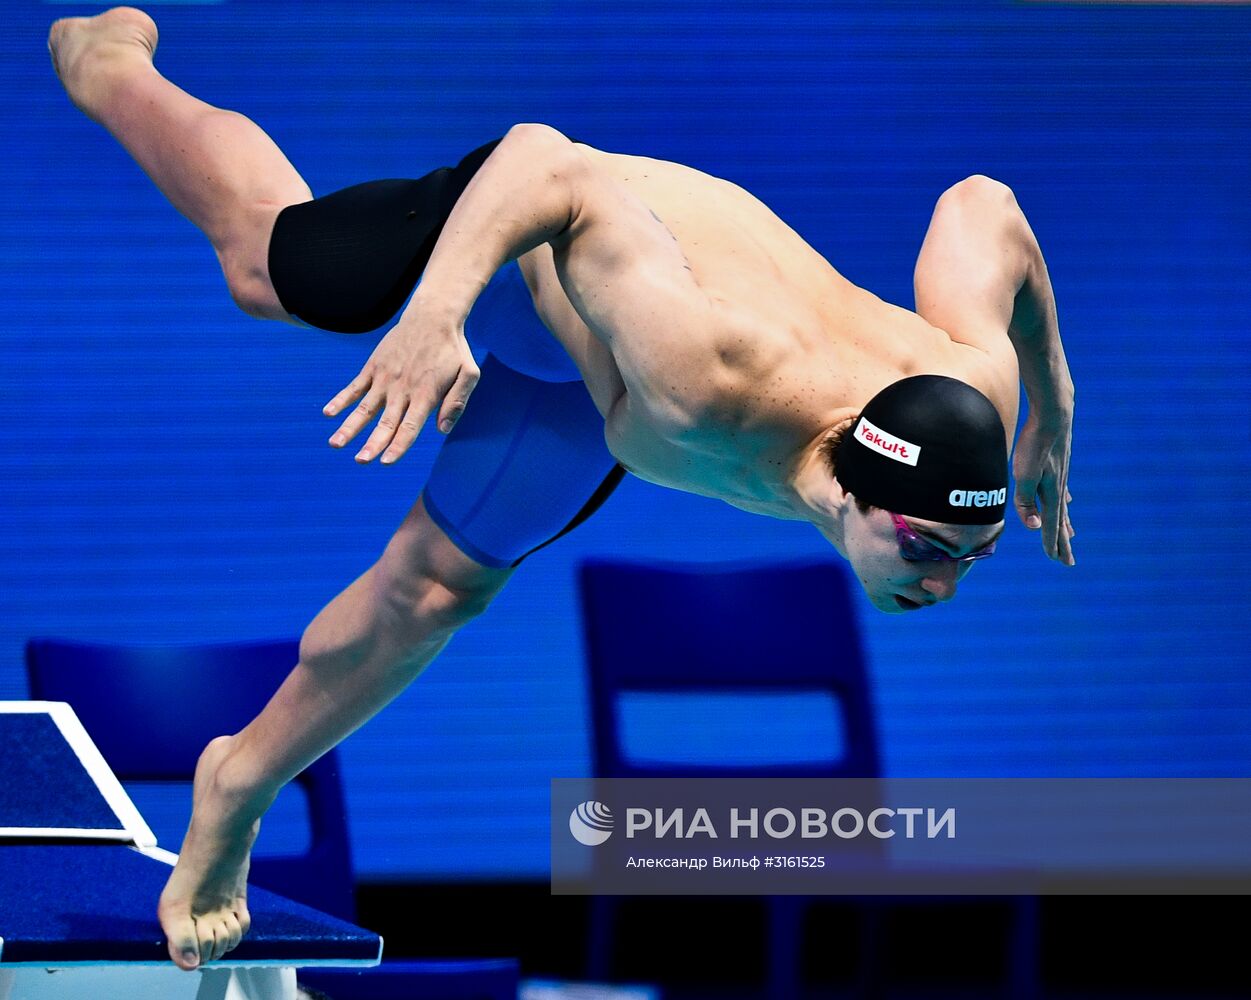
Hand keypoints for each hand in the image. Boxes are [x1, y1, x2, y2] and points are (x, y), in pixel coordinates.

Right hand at [323, 300, 479, 464]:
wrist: (432, 316)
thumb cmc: (453, 349)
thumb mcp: (469, 373)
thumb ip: (458, 401)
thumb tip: (442, 430)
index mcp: (426, 393)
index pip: (410, 427)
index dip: (398, 446)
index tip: (386, 462)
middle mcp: (403, 388)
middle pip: (386, 422)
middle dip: (373, 443)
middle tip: (361, 461)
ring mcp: (386, 378)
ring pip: (365, 408)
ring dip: (350, 427)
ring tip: (336, 444)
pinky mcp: (374, 367)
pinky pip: (355, 386)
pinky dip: (341, 400)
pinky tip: (329, 414)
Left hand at [1012, 403, 1075, 565]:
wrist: (1053, 414)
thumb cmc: (1035, 444)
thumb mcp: (1024, 474)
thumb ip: (1026, 500)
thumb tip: (1034, 526)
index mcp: (1051, 492)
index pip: (1051, 525)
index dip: (1051, 543)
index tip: (1056, 560)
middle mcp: (1059, 487)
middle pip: (1061, 520)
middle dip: (1062, 542)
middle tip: (1068, 562)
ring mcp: (1061, 475)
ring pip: (1062, 505)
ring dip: (1065, 523)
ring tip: (1069, 536)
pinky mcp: (1059, 464)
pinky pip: (1062, 488)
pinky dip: (1063, 499)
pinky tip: (1067, 499)